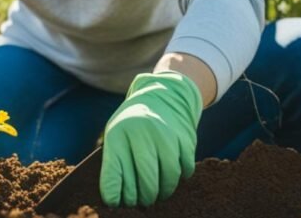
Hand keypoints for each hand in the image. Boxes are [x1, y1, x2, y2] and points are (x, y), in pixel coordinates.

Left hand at [99, 71, 202, 206]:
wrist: (163, 95)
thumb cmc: (133, 123)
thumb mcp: (116, 135)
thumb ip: (114, 164)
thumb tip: (115, 201)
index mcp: (119, 133)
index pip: (115, 174)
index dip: (115, 196)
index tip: (116, 204)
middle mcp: (143, 133)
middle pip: (145, 181)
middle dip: (142, 199)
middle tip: (140, 202)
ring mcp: (167, 135)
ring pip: (168, 179)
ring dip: (161, 194)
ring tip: (155, 195)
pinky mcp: (186, 139)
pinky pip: (185, 171)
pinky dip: (178, 180)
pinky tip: (169, 177)